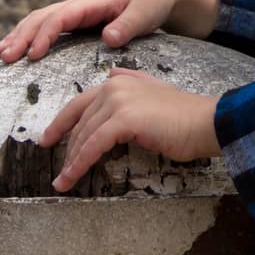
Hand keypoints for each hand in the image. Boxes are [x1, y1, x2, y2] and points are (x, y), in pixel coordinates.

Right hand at [0, 0, 215, 62]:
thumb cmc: (152, 1)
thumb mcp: (146, 12)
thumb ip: (128, 25)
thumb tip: (108, 38)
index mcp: (92, 2)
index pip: (61, 17)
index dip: (45, 36)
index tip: (33, 56)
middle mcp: (79, 5)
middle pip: (42, 18)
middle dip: (22, 36)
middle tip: (5, 58)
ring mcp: (76, 11)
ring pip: (40, 20)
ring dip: (19, 35)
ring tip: (1, 54)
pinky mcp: (77, 20)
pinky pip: (48, 25)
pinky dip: (29, 35)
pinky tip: (16, 48)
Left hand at [40, 67, 221, 191]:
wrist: (207, 122)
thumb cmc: (184, 115)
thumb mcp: (155, 90)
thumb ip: (133, 81)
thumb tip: (112, 74)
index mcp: (120, 81)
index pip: (80, 103)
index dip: (61, 123)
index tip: (47, 139)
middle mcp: (115, 86)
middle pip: (80, 122)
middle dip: (67, 148)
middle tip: (59, 169)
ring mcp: (118, 101)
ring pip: (84, 136)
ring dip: (70, 162)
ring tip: (62, 181)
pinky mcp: (123, 120)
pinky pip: (93, 146)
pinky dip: (79, 165)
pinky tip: (70, 179)